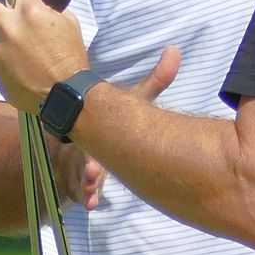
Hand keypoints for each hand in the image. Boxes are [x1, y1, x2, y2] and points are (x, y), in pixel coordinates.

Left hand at [0, 0, 89, 111]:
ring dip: (2, 40)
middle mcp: (9, 27)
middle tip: (8, 20)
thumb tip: (38, 7)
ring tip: (21, 54)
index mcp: (30, 11)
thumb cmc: (71, 58)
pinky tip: (22, 71)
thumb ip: (48, 10)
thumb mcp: (69, 24)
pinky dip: (5, 63)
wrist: (66, 95)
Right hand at [48, 48, 181, 205]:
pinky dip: (86, 199)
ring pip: (79, 176)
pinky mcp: (80, 185)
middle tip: (93, 171)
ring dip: (85, 184)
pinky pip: (80, 195)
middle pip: (84, 155)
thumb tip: (176, 50)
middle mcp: (86, 144)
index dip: (95, 128)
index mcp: (99, 126)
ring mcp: (81, 166)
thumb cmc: (113, 119)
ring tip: (92, 191)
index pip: (96, 127)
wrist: (78, 137)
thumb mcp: (133, 100)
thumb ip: (156, 80)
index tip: (100, 138)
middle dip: (88, 164)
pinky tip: (93, 204)